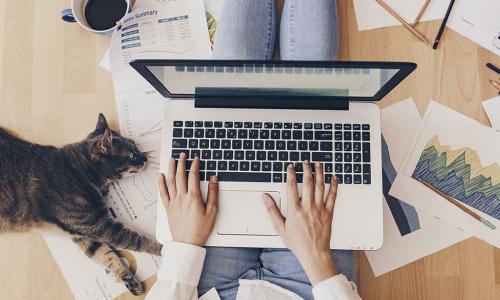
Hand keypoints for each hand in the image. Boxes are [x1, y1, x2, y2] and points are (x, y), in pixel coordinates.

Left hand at [159, 153, 218, 246]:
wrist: (187, 243)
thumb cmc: (201, 229)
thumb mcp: (212, 211)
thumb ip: (213, 193)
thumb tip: (214, 179)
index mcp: (193, 197)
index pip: (193, 176)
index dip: (195, 165)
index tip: (196, 158)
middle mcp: (181, 198)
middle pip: (180, 176)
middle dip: (181, 163)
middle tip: (182, 155)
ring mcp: (173, 202)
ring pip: (170, 181)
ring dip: (171, 169)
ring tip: (171, 160)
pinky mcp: (168, 208)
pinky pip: (163, 193)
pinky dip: (161, 183)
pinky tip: (161, 176)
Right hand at [263, 161, 338, 284]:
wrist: (313, 253)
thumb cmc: (297, 242)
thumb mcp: (280, 227)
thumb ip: (272, 210)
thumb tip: (266, 197)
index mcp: (295, 209)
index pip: (292, 186)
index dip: (291, 173)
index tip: (291, 166)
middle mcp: (307, 206)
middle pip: (307, 182)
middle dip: (306, 169)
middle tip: (306, 162)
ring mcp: (319, 209)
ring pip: (320, 186)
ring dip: (319, 173)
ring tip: (318, 164)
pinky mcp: (328, 213)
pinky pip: (333, 196)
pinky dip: (334, 185)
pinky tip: (334, 178)